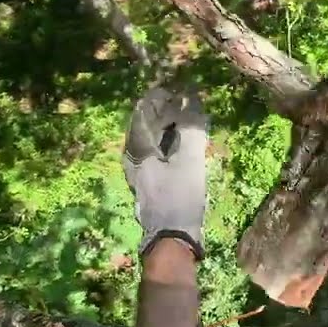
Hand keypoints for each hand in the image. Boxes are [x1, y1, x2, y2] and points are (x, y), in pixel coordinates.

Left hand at [124, 86, 207, 258]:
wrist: (172, 238)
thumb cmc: (179, 199)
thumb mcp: (189, 162)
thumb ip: (191, 131)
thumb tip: (194, 102)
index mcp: (137, 150)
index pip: (143, 112)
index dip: (159, 97)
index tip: (176, 87)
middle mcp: (133, 158)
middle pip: (144, 125)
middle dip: (163, 110)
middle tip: (183, 99)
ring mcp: (139, 172)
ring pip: (150, 140)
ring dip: (166, 127)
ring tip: (185, 117)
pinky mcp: (149, 183)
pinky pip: (156, 153)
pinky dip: (168, 143)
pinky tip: (182, 143)